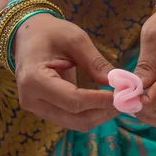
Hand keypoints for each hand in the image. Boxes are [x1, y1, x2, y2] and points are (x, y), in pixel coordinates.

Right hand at [13, 14, 118, 131]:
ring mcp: (36, 107)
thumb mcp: (75, 39)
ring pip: (74, 122)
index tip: (124, 95)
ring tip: (121, 101)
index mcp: (34, 79)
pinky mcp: (44, 109)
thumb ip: (95, 62)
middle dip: (104, 112)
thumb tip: (120, 83)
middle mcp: (31, 99)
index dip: (100, 100)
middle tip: (128, 101)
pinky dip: (91, 113)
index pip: (73, 100)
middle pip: (74, 117)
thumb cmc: (50, 32)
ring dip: (99, 115)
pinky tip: (106, 102)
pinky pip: (70, 118)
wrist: (27, 34)